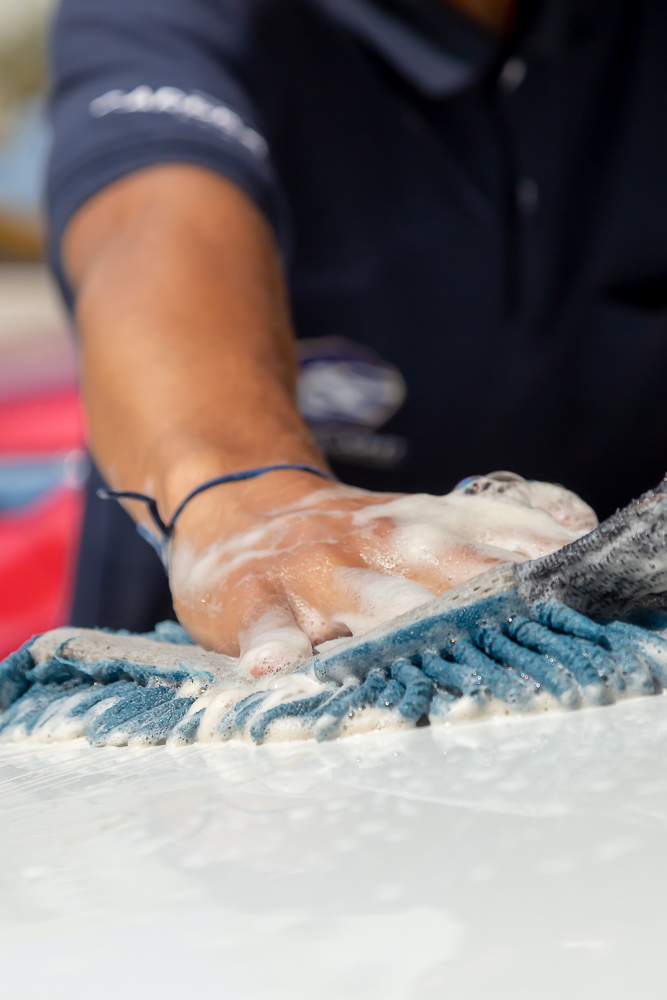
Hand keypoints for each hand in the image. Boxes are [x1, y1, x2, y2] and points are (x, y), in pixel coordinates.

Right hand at [168, 469, 595, 677]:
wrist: (242, 505)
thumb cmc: (351, 533)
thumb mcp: (424, 515)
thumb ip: (496, 526)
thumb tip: (579, 528)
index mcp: (427, 521)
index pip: (499, 533)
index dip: (545, 559)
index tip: (585, 588)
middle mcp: (377, 539)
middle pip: (441, 563)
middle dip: (484, 591)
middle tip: (526, 624)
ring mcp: (316, 569)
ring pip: (360, 596)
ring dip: (391, 619)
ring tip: (416, 642)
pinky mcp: (253, 597)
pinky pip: (265, 624)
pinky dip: (273, 644)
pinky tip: (279, 665)